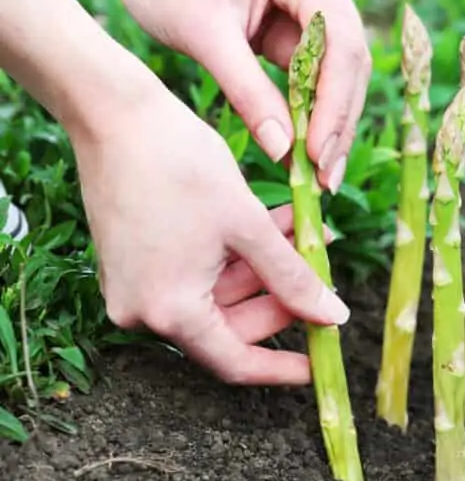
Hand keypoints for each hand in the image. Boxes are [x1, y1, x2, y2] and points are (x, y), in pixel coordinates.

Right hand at [71, 72, 350, 384]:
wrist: (114, 113)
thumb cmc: (179, 164)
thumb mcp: (247, 225)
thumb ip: (293, 277)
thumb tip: (334, 318)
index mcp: (169, 310)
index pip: (235, 361)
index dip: (282, 368)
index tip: (321, 365)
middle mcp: (143, 309)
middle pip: (230, 325)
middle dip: (283, 297)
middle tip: (325, 270)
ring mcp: (136, 285)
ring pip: (220, 292)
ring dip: (267, 267)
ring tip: (310, 231)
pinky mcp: (135, 260)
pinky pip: (199, 272)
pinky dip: (238, 254)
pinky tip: (276, 223)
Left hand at [101, 0, 370, 192]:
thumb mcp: (205, 37)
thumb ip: (249, 93)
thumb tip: (285, 152)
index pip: (340, 45)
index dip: (335, 104)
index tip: (317, 153)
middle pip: (350, 62)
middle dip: (337, 121)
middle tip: (325, 178)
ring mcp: (316, 2)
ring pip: (339, 73)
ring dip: (328, 123)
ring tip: (318, 176)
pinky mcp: (301, 23)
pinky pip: (315, 75)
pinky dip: (309, 111)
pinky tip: (303, 152)